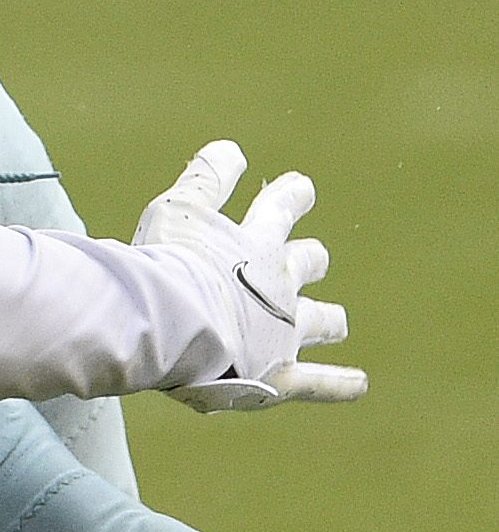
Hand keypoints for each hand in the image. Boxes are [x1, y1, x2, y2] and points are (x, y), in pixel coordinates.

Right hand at [130, 140, 362, 411]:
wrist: (175, 325)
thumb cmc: (170, 264)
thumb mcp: (179, 209)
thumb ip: (207, 178)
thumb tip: (231, 148)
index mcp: (255, 244)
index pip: (278, 211)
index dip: (291, 197)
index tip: (302, 187)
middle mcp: (279, 285)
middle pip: (305, 265)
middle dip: (309, 259)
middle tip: (314, 256)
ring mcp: (284, 332)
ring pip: (319, 321)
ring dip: (327, 319)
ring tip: (336, 321)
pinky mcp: (282, 375)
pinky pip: (319, 382)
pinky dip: (340, 383)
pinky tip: (360, 384)